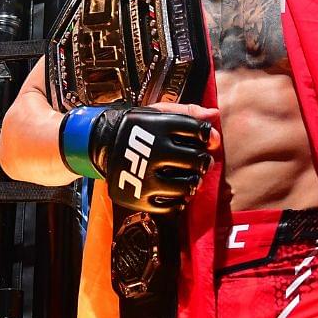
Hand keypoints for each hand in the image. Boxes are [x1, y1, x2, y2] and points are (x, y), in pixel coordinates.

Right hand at [91, 103, 218, 213]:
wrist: (103, 144)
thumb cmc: (138, 128)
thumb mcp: (159, 112)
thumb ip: (188, 112)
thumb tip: (214, 114)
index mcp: (160, 126)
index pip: (200, 131)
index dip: (208, 136)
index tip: (204, 140)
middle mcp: (154, 151)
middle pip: (196, 160)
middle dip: (204, 161)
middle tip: (201, 162)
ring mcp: (146, 176)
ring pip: (187, 185)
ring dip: (195, 182)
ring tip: (191, 178)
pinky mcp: (140, 197)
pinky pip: (171, 205)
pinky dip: (180, 201)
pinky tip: (178, 192)